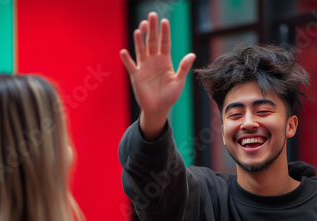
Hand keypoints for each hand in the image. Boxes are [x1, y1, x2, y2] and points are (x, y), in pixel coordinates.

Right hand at [120, 12, 195, 139]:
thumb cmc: (170, 96)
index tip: (165, 21)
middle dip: (152, 29)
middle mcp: (153, 60)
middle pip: (152, 42)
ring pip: (141, 50)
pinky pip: (131, 65)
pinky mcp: (136, 76)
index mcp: (165, 60)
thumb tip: (192, 54)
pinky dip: (127, 59)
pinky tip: (124, 51)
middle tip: (151, 15)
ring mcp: (144, 67)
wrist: (158, 109)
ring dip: (140, 40)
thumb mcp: (179, 81)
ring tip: (140, 29)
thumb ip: (184, 68)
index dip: (165, 32)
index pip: (165, 43)